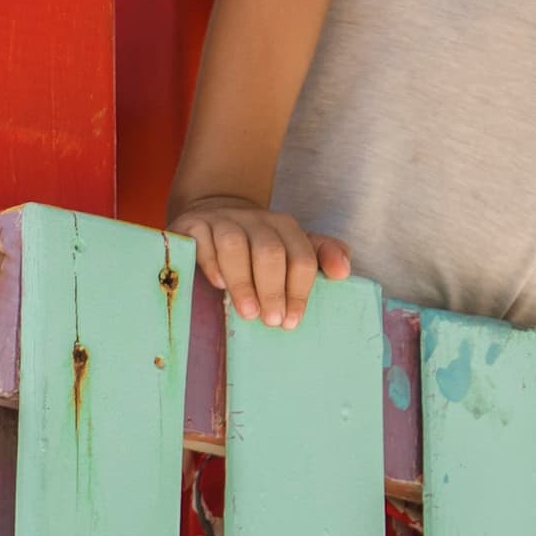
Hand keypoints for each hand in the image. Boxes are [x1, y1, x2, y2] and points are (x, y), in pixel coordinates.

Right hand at [176, 192, 350, 330]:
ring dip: (243, 282)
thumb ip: (322, 256)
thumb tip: (343, 272)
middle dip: (273, 290)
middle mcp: (255, 221)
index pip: (301, 257)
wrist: (211, 214)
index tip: (291, 321)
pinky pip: (202, 242)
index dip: (299, 291)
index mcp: (284, 227)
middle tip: (271, 321)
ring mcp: (223, 221)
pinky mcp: (193, 226)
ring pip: (235, 245)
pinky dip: (211, 264)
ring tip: (248, 312)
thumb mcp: (291, 247)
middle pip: (270, 252)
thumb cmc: (256, 246)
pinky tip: (218, 285)